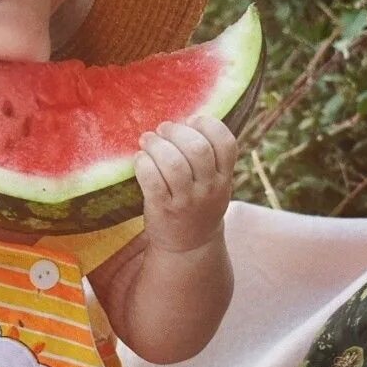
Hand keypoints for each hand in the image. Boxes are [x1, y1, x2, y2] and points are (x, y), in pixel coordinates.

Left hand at [134, 116, 237, 253]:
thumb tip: (181, 121)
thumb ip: (207, 157)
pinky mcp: (163, 209)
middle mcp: (209, 188)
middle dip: (176, 132)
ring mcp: (187, 201)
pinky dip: (143, 164)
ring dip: (156, 145)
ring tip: (147, 140)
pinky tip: (140, 159)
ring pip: (173, 163)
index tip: (191, 121)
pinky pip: (152, 181)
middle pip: (198, 149)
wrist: (189, 245)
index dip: (208, 124)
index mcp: (225, 177)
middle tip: (163, 129)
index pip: (226, 143)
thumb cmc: (198, 203)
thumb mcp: (214, 182)